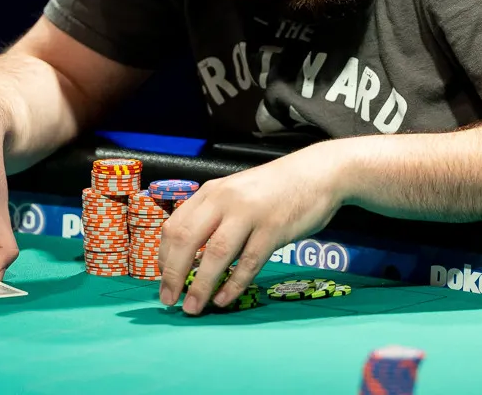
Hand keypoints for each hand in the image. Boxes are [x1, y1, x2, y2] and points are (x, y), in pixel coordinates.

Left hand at [157, 142, 347, 314]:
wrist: (318, 173)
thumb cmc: (275, 188)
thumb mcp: (237, 193)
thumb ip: (214, 216)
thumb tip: (190, 257)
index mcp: (212, 191)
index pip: (175, 226)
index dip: (164, 257)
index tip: (163, 279)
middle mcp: (226, 200)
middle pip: (188, 240)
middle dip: (173, 274)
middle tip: (168, 299)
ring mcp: (250, 213)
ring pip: (216, 254)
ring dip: (200, 285)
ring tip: (193, 307)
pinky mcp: (274, 229)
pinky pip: (248, 262)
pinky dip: (233, 285)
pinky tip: (224, 299)